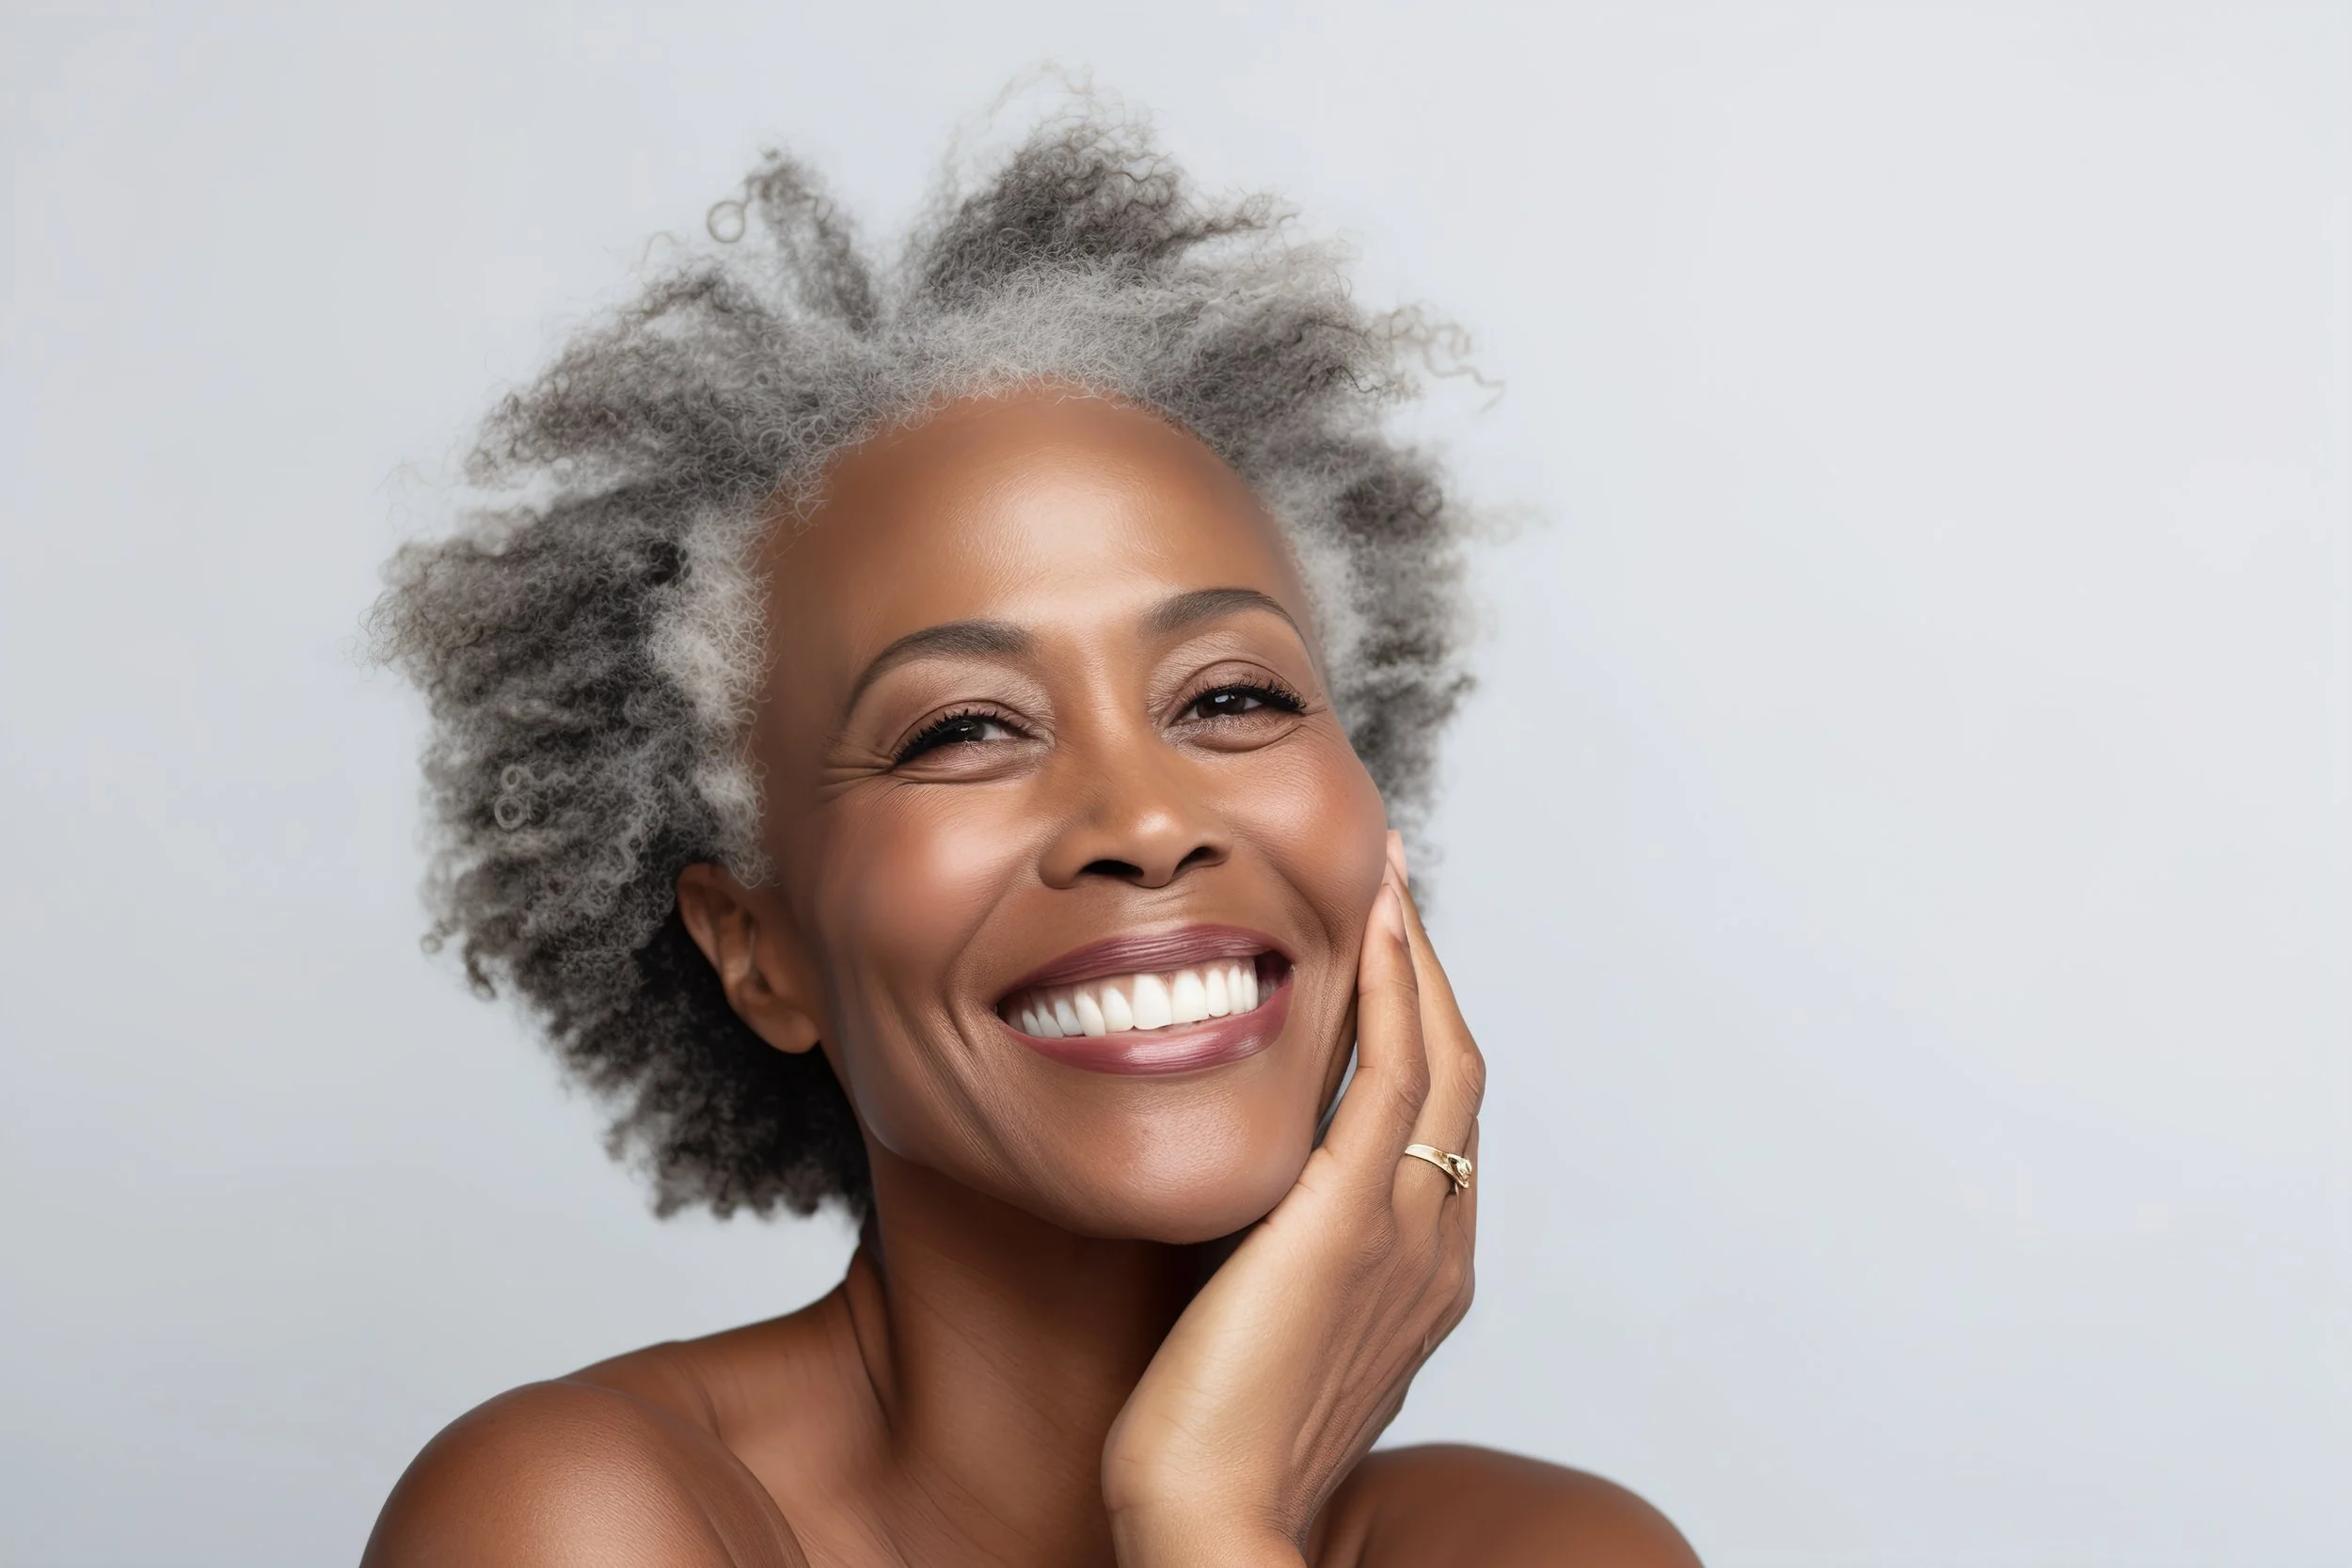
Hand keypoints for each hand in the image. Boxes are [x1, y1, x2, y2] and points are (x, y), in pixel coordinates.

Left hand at [1102, 831, 1484, 1566]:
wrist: (1211, 1524)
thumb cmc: (1210, 1449)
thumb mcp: (1262, 1333)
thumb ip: (1274, 1262)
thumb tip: (1235, 1208)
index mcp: (1422, 1276)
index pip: (1440, 1124)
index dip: (1423, 1031)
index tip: (1390, 960)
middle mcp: (1437, 1246)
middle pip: (1460, 1076)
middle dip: (1432, 974)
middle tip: (1397, 888)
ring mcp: (1406, 1232)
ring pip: (1440, 1058)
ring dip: (1417, 956)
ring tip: (1388, 878)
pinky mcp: (1349, 1221)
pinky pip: (1392, 1076)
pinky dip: (1393, 989)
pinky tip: (1373, 925)